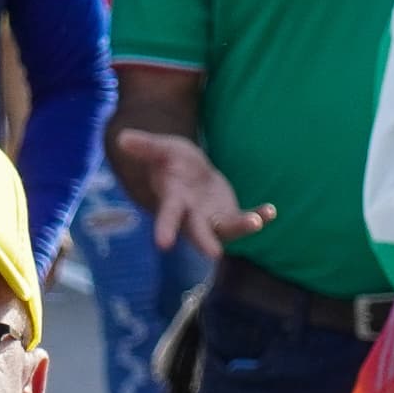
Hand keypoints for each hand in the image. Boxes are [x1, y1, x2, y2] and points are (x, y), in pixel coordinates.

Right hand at [104, 127, 275, 254]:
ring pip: (227, 230)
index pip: (167, 216)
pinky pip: (245, 220)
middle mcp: (192, 216)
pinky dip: (259, 216)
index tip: (163, 245)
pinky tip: (271, 211)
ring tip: (257, 221)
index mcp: (173, 200)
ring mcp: (212, 219)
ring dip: (242, 227)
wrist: (187, 171)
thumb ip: (144, 146)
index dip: (164, 228)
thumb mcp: (160, 148)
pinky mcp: (229, 216)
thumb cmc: (170, 160)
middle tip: (214, 254)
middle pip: (198, 232)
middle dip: (206, 242)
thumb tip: (122, 138)